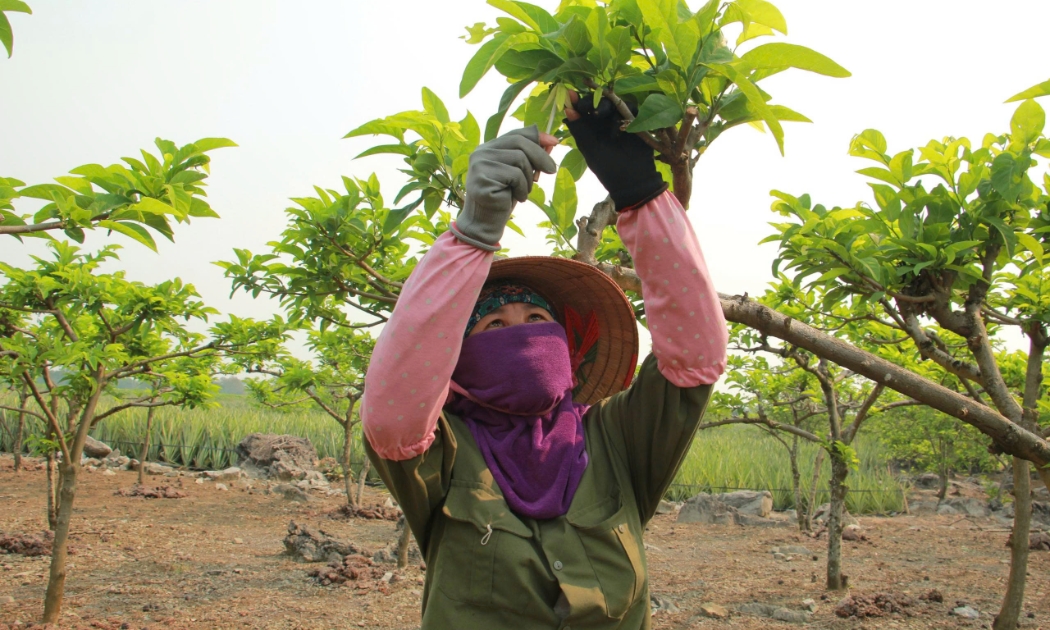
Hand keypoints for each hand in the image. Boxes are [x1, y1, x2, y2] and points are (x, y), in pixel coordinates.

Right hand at [451, 125, 557, 250]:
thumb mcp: (521, 174)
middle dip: (540, 156)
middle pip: (519, 143)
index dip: (537, 136)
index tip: (555, 142)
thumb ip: (530, 157)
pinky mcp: (481, 178)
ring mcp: (479, 164)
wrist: (486, 223)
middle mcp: (481, 152)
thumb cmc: (504, 198)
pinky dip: (522, 189)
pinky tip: (516, 198)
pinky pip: (515, 175)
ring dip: (529, 178)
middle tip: (552, 170)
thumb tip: (551, 142)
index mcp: (489, 148)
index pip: (516, 134)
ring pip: (519, 159)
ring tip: (523, 192)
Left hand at [564, 90, 666, 210]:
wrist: (632, 181)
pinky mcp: (636, 120)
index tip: (571, 96)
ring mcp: (621, 118)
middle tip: (588, 108)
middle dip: (592, 101)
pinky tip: (618, 125)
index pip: (583, 108)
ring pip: (614, 101)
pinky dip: (623, 112)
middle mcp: (605, 120)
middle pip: (598, 100)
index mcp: (591, 126)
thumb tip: (567, 110)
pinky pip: (630, 108)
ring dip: (606, 106)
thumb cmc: (608, 168)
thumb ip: (579, 130)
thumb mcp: (590, 149)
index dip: (577, 101)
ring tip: (600, 115)